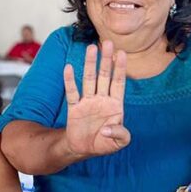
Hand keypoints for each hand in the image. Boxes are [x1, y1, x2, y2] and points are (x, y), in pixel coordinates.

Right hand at [63, 41, 129, 156]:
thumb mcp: (119, 143)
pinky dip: (70, 81)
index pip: (118, 83)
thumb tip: (108, 129)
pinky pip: (72, 92)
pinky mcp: (74, 108)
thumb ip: (121, 135)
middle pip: (104, 76)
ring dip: (90, 64)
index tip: (122, 53)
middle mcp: (101, 99)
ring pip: (89, 79)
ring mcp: (87, 102)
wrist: (84, 149)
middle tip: (107, 43)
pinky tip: (69, 68)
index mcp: (115, 105)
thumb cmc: (104, 143)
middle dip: (106, 60)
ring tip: (91, 48)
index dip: (120, 69)